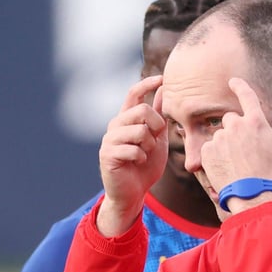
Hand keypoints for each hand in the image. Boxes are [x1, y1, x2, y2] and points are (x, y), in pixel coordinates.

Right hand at [96, 75, 167, 235]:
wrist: (133, 192)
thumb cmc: (145, 166)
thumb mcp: (157, 138)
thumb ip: (159, 117)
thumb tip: (164, 89)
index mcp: (126, 119)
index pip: (133, 93)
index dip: (147, 84)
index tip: (162, 78)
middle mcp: (115, 125)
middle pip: (140, 110)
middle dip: (156, 125)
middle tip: (157, 139)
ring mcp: (109, 139)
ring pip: (139, 130)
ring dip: (149, 145)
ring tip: (146, 154)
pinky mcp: (108, 154)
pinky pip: (133, 149)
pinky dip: (142, 157)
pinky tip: (138, 163)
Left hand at [200, 78, 271, 209]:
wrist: (252, 196)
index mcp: (255, 121)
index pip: (246, 95)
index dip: (239, 85)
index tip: (233, 81)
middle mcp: (235, 125)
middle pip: (231, 119)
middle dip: (236, 129)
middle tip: (245, 149)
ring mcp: (219, 138)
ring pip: (221, 135)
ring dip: (226, 144)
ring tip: (237, 162)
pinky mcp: (207, 152)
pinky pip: (210, 148)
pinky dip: (216, 155)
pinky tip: (226, 167)